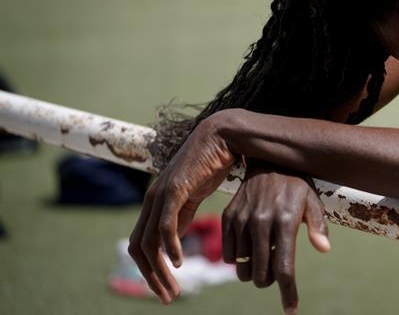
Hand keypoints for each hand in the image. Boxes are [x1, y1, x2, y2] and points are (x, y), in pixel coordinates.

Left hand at [128, 113, 236, 303]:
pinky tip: (178, 262)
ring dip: (158, 270)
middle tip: (168, 298)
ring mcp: (161, 193)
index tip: (168, 289)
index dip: (151, 270)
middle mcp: (153, 199)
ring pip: (149, 241)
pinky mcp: (174, 189)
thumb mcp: (196, 194)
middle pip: (139, 247)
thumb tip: (174, 235)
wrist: (225, 134)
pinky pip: (164, 225)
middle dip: (151, 277)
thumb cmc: (215, 160)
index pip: (144, 243)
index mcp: (158, 202)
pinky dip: (168, 246)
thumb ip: (183, 213)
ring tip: (173, 288)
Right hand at [223, 163, 329, 314]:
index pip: (284, 268)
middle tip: (276, 270)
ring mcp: (242, 221)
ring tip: (264, 255)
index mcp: (285, 221)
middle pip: (261, 274)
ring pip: (243, 268)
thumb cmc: (295, 186)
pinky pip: (229, 256)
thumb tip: (324, 249)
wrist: (267, 162)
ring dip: (254, 271)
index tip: (291, 310)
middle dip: (270, 281)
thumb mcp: (312, 202)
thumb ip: (318, 226)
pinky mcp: (227, 218)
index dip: (288, 293)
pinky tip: (250, 248)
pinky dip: (239, 261)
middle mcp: (261, 222)